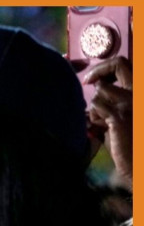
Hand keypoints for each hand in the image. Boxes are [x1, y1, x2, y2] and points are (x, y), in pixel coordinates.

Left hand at [85, 56, 131, 187]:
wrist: (137, 162)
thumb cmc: (128, 140)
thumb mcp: (121, 114)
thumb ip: (111, 100)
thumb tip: (93, 85)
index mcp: (139, 90)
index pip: (123, 64)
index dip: (104, 66)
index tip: (90, 78)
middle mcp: (139, 92)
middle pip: (118, 64)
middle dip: (98, 70)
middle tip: (86, 81)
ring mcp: (132, 101)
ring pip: (102, 90)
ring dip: (96, 106)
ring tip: (102, 122)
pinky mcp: (120, 114)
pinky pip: (96, 105)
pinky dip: (94, 117)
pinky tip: (102, 129)